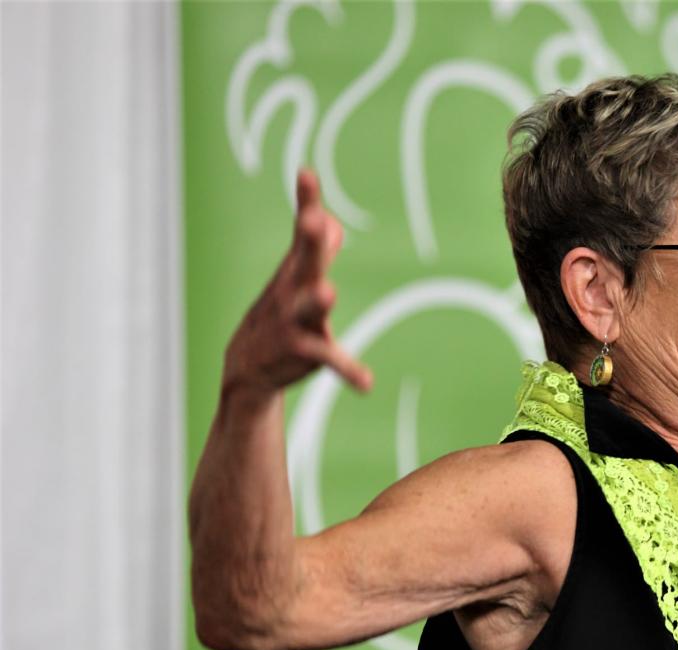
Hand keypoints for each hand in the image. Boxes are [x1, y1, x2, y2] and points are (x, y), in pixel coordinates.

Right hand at [222, 169, 372, 397]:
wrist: (248, 365)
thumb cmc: (280, 312)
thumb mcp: (297, 281)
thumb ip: (318, 251)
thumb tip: (336, 224)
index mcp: (296, 269)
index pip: (304, 231)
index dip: (306, 202)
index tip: (306, 173)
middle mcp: (293, 291)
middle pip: (305, 261)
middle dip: (308, 240)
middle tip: (313, 220)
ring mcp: (295, 321)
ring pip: (309, 308)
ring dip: (316, 301)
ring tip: (328, 292)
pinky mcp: (305, 352)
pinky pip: (330, 360)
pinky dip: (348, 370)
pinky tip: (366, 383)